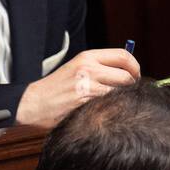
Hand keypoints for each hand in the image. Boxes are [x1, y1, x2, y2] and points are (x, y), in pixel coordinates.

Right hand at [15, 49, 141, 127]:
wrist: (34, 104)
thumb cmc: (57, 89)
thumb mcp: (77, 69)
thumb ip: (100, 68)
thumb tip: (128, 73)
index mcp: (87, 57)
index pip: (123, 56)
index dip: (135, 67)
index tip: (136, 77)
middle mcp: (89, 68)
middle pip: (128, 76)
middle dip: (132, 87)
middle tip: (128, 95)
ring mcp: (88, 85)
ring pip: (122, 92)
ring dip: (123, 101)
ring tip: (113, 105)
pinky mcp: (87, 102)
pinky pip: (112, 105)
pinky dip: (114, 110)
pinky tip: (105, 113)